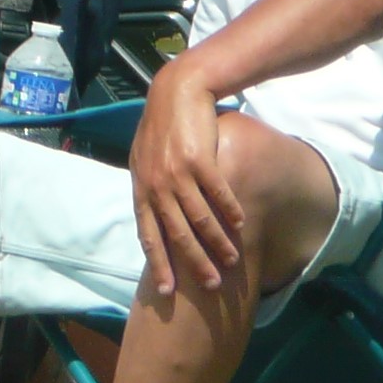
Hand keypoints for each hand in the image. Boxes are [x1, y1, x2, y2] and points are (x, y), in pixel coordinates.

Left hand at [127, 60, 241, 296]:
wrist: (176, 90)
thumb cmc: (161, 126)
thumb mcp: (144, 158)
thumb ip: (149, 188)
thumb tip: (154, 217)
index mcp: (142, 188)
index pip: (149, 235)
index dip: (159, 264)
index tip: (167, 291)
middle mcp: (157, 185)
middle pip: (177, 234)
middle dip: (195, 263)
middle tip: (211, 285)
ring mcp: (177, 172)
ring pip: (200, 218)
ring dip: (218, 242)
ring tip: (232, 259)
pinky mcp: (199, 159)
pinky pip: (218, 193)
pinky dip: (230, 210)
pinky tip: (240, 223)